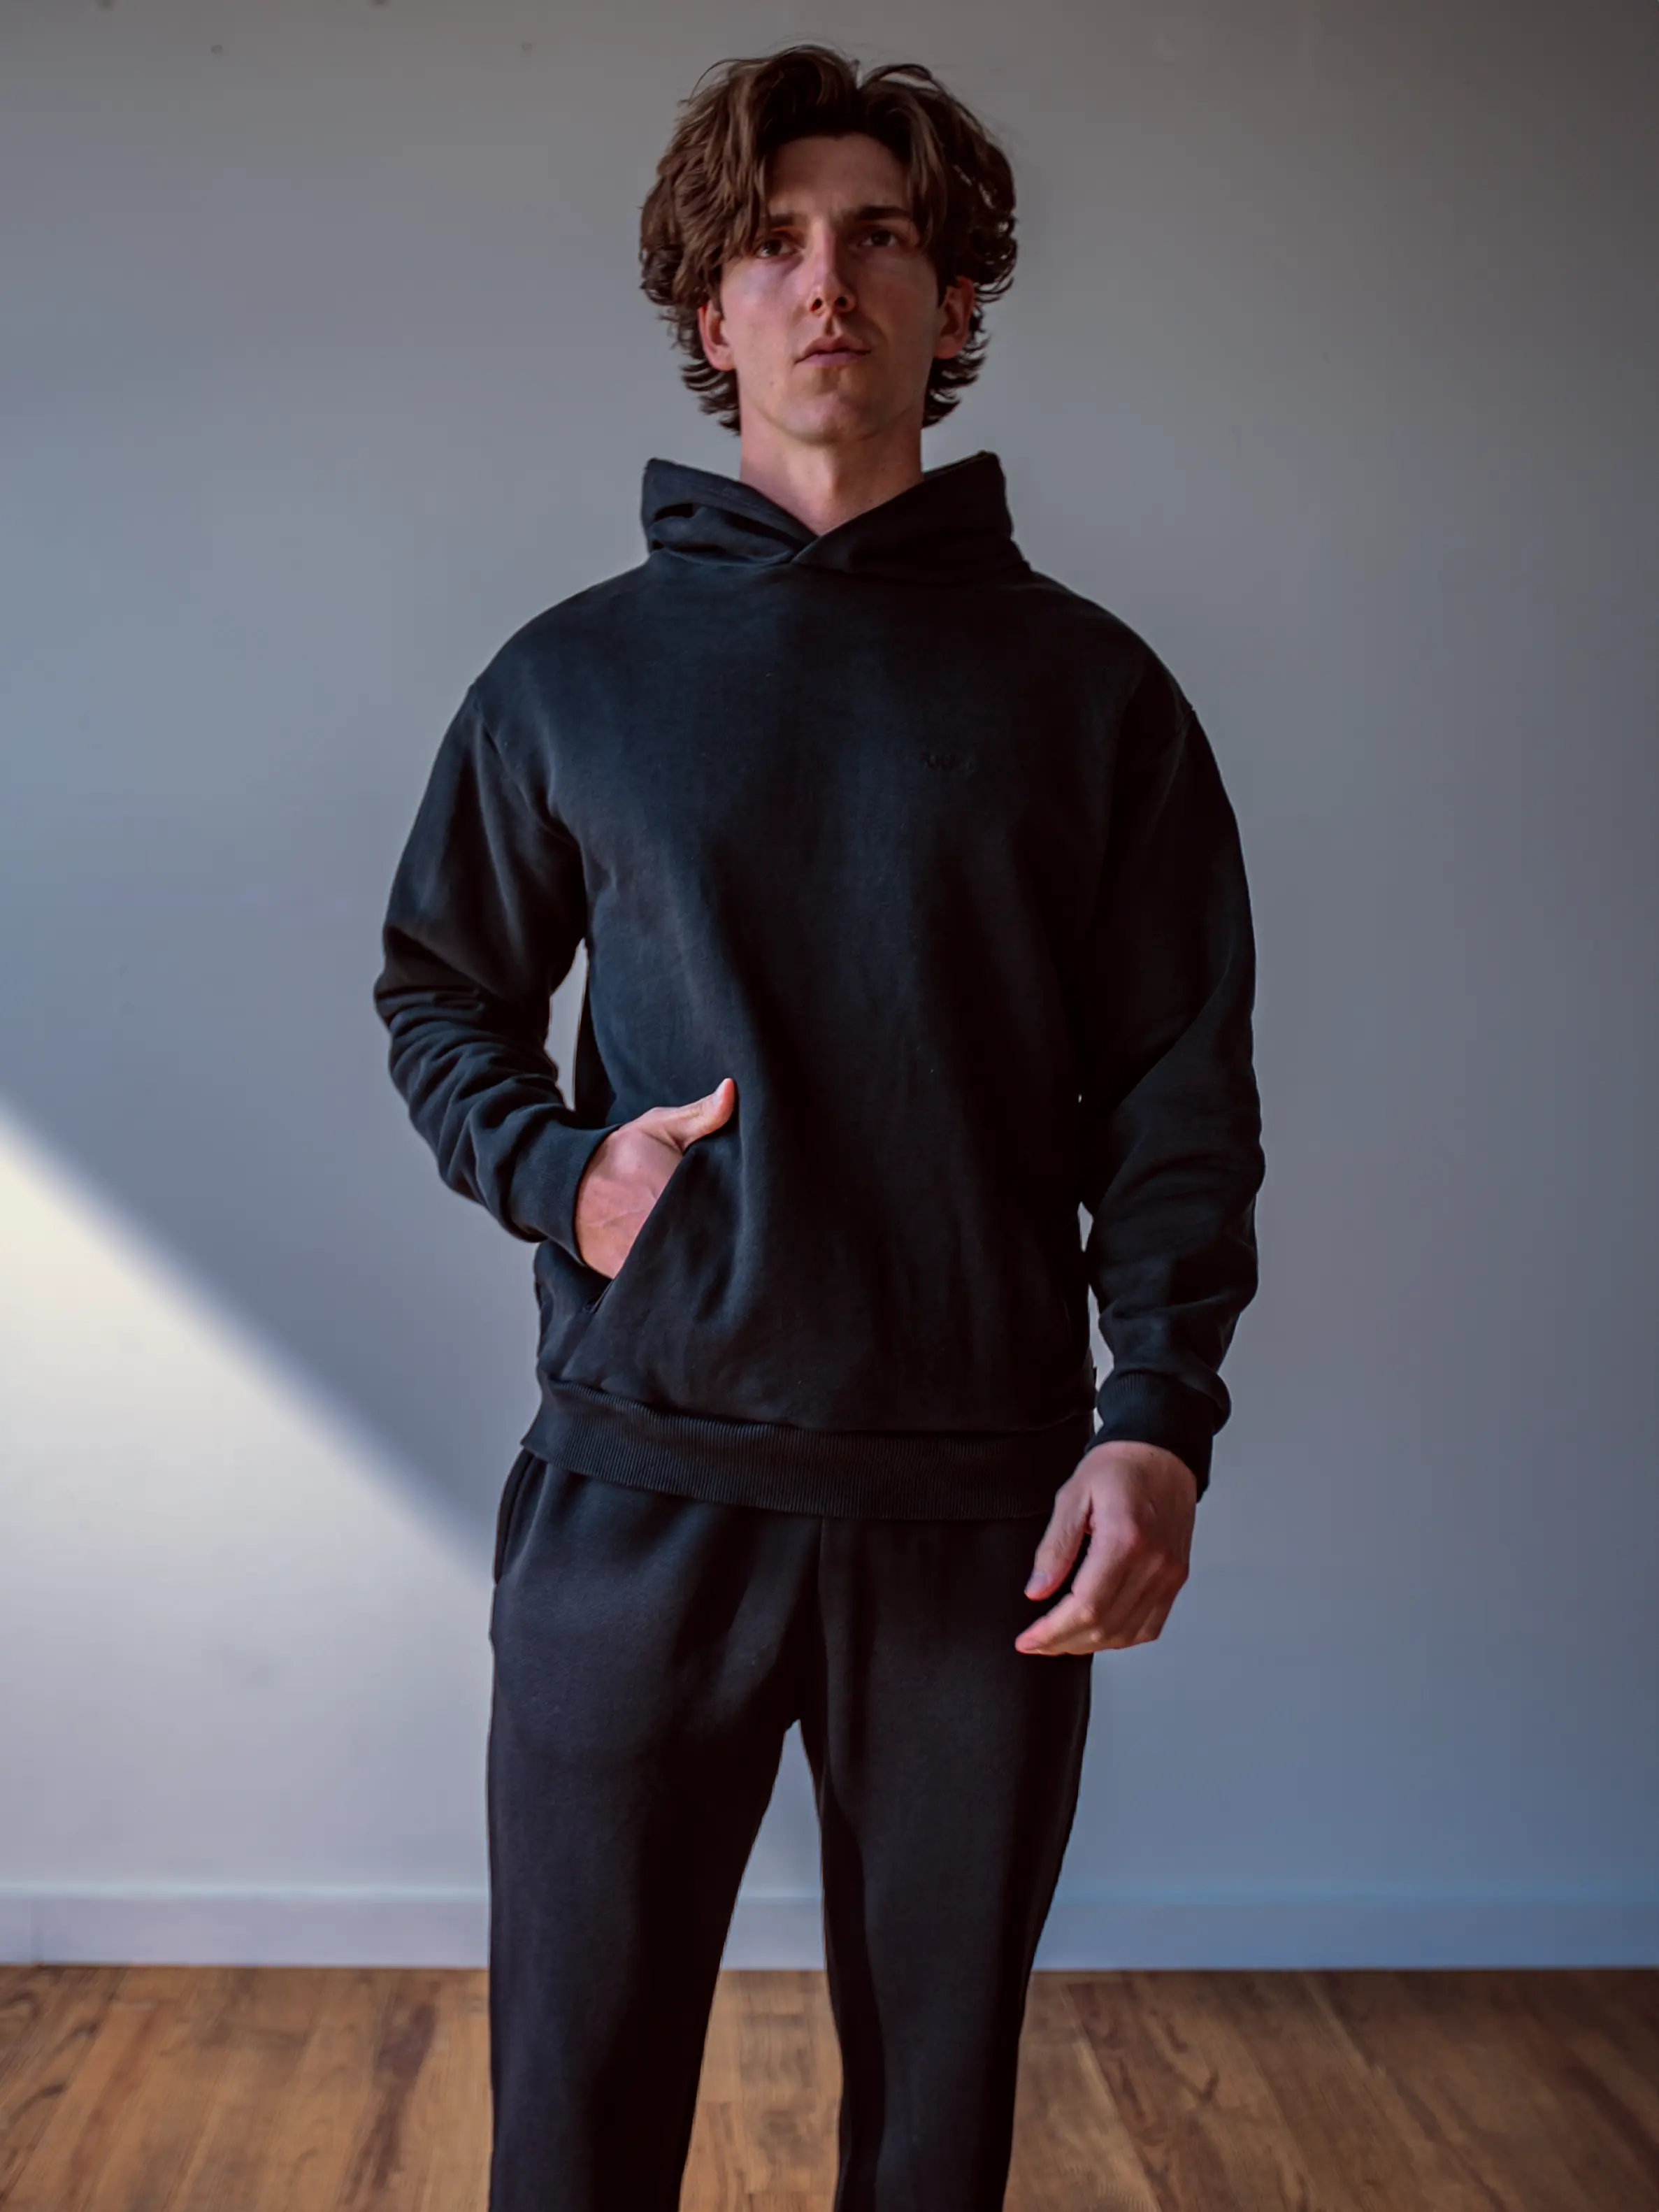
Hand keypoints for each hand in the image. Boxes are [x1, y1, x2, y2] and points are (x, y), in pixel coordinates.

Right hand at [573, 1077, 736, 1277]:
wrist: (566, 1187)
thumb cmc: (618, 1155)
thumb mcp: (659, 1127)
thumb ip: (701, 1114)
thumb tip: (732, 1091)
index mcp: (673, 1192)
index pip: (727, 1213)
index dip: (743, 1217)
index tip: (752, 1211)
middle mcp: (658, 1230)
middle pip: (710, 1245)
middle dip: (725, 1241)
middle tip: (738, 1234)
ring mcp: (642, 1258)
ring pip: (689, 1269)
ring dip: (701, 1263)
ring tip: (714, 1253)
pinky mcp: (628, 1278)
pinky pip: (663, 1284)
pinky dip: (675, 1281)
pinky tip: (689, 1271)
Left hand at [1015, 1439, 1198, 1655]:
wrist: (1162, 1452)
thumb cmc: (1119, 1467)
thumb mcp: (1073, 1495)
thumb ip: (1055, 1547)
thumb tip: (1037, 1591)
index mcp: (1125, 1539)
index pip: (1086, 1606)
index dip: (1053, 1631)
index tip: (1028, 1640)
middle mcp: (1154, 1563)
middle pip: (1106, 1627)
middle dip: (1063, 1643)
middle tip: (1035, 1642)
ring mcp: (1169, 1574)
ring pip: (1128, 1634)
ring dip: (1089, 1645)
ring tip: (1059, 1640)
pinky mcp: (1176, 1578)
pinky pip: (1150, 1626)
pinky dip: (1120, 1638)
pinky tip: (1096, 1632)